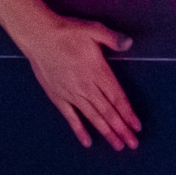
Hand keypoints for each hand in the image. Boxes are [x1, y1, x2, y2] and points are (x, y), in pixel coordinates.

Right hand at [14, 13, 141, 149]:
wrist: (39, 36)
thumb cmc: (67, 31)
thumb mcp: (93, 29)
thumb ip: (112, 38)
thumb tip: (129, 43)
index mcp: (98, 72)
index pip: (117, 98)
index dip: (128, 113)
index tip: (137, 127)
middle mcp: (86, 87)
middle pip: (108, 112)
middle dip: (122, 129)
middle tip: (133, 144)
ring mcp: (71, 94)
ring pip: (93, 117)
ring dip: (106, 132)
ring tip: (118, 145)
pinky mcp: (58, 97)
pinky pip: (71, 118)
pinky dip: (79, 130)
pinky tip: (88, 142)